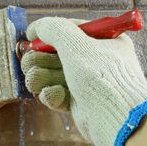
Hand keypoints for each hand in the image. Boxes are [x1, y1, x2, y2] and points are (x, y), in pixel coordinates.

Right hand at [20, 17, 146, 145]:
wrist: (117, 117)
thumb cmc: (101, 76)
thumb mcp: (76, 44)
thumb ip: (54, 30)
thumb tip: (36, 28)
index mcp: (103, 41)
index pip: (70, 30)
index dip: (48, 33)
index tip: (31, 38)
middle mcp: (96, 60)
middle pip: (56, 54)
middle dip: (39, 59)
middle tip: (28, 64)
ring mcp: (87, 82)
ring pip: (53, 75)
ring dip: (40, 77)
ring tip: (34, 81)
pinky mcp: (79, 103)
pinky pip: (58, 94)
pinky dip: (51, 95)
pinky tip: (50, 95)